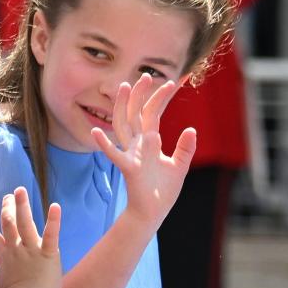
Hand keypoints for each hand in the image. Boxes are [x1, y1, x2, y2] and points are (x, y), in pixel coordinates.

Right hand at [0, 187, 61, 287]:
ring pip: (24, 222)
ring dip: (22, 205)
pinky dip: (54, 220)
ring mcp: (31, 250)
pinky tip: (55, 206)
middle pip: (7, 223)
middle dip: (7, 208)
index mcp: (3, 257)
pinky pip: (51, 234)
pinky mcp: (48, 253)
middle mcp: (15, 249)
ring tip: (20, 190)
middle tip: (8, 196)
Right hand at [91, 74, 195, 229]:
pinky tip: (96, 132)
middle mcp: (138, 144)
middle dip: (140, 94)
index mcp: (150, 142)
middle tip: (146, 75)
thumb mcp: (179, 167)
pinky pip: (114, 155)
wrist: (153, 213)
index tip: (173, 81)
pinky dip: (104, 144)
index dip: (161, 97)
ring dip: (123, 107)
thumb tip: (191, 129)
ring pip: (123, 125)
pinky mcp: (128, 168)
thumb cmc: (163, 192)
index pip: (153, 113)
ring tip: (124, 87)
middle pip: (136, 113)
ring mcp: (131, 154)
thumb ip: (185, 148)